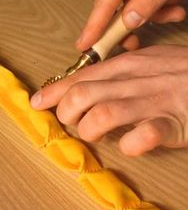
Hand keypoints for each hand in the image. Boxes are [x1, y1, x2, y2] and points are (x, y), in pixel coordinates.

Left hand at [31, 45, 187, 155]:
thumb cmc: (182, 75)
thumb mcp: (147, 64)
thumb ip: (117, 74)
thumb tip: (82, 88)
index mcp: (129, 64)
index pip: (81, 77)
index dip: (54, 92)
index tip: (36, 104)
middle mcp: (137, 80)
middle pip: (83, 95)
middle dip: (66, 114)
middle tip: (71, 124)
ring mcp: (156, 101)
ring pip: (104, 115)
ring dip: (90, 130)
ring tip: (94, 135)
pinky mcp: (174, 125)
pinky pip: (144, 137)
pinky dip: (130, 145)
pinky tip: (130, 144)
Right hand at [76, 0, 187, 51]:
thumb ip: (149, 2)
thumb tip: (127, 23)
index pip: (105, 1)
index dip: (94, 26)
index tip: (84, 45)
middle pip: (111, 5)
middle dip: (127, 25)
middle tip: (135, 43)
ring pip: (124, 2)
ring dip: (146, 13)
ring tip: (173, 10)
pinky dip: (148, 3)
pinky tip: (167, 1)